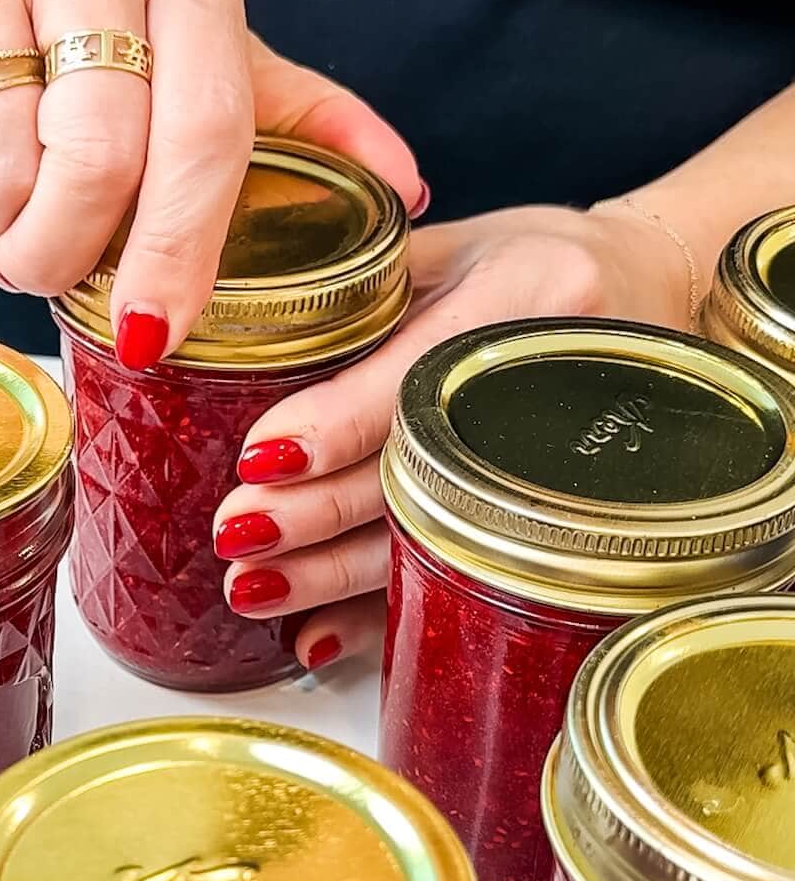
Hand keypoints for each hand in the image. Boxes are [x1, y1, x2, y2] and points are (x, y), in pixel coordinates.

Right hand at [0, 0, 422, 358]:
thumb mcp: (187, 41)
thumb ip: (286, 112)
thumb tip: (403, 188)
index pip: (209, 130)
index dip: (182, 247)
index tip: (153, 329)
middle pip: (103, 155)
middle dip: (70, 252)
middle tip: (51, 279)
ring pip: (6, 156)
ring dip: (3, 217)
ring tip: (5, 200)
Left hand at [212, 200, 696, 669]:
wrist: (645, 289)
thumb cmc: (530, 261)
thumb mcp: (449, 243)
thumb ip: (360, 287)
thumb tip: (236, 335)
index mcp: (532, 294)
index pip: (419, 375)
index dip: (335, 425)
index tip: (260, 458)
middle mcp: (557, 383)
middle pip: (424, 474)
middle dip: (319, 513)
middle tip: (236, 533)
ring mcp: (569, 466)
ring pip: (434, 540)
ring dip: (333, 577)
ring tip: (252, 588)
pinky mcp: (554, 521)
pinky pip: (458, 579)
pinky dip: (379, 616)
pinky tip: (317, 637)